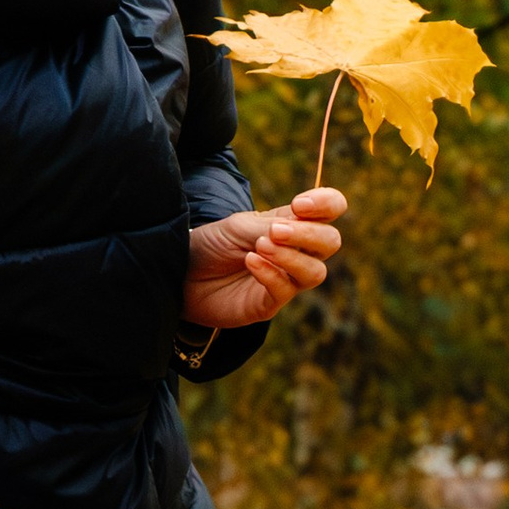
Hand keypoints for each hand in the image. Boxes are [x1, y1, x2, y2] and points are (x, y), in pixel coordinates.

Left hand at [181, 188, 344, 333]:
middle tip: (275, 231)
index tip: (301, 204)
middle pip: (330, 242)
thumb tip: (299, 225)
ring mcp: (285, 279)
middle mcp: (295, 252)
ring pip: (315, 272)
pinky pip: (285, 291)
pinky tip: (250, 262)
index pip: (330, 210)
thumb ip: (270, 225)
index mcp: (291, 224)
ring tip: (260, 247)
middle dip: (308, 234)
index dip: (327, 204)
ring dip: (291, 256)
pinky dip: (270, 273)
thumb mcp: (238, 226)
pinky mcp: (268, 304)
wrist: (178, 273)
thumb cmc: (210, 245)